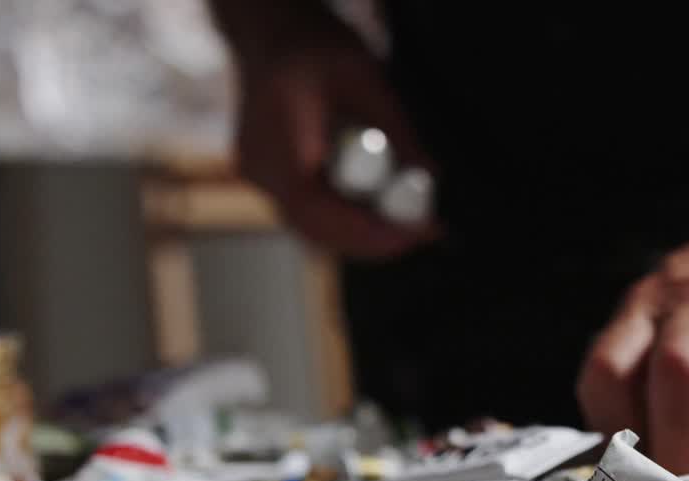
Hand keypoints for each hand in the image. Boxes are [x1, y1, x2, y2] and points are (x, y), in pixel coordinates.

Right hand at [229, 8, 434, 257]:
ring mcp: (257, 175)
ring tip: (413, 226)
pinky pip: (308, 215)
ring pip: (311, 227)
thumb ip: (398, 130)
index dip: (368, 230)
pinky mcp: (266, 180)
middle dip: (374, 241)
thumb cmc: (316, 46)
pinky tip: (383, 216)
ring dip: (363, 235)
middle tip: (425, 233)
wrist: (270, 32)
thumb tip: (431, 177)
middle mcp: (258, 163)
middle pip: (315, 227)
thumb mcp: (367, 78)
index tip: (416, 231)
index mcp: (277, 133)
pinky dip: (346, 222)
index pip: (316, 206)